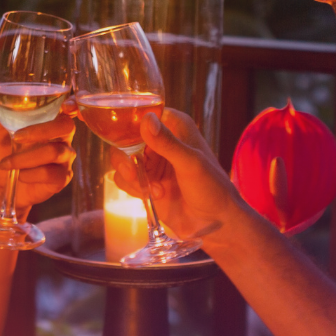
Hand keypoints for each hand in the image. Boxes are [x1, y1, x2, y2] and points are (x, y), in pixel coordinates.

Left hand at [0, 61, 76, 218]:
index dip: (75, 103)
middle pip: (66, 126)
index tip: (69, 104)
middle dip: (40, 132)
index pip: (71, 107)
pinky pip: (53, 174)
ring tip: (6, 163)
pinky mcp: (62, 178)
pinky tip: (21, 176)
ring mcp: (64, 158)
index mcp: (50, 119)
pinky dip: (31, 174)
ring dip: (25, 158)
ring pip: (55, 152)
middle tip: (16, 138)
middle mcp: (61, 136)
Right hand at [112, 108, 254, 252]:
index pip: (143, 113)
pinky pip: (124, 179)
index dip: (129, 123)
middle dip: (125, 157)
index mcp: (175, 126)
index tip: (125, 140)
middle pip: (124, 137)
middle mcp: (160, 140)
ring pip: (121, 159)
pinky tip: (156, 196)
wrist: (215, 222)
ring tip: (155, 189)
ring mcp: (151, 162)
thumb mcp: (190, 163)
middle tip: (133, 172)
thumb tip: (146, 119)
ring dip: (132, 176)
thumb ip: (167, 143)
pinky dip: (134, 188)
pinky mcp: (145, 182)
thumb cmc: (211, 187)